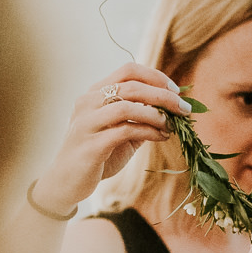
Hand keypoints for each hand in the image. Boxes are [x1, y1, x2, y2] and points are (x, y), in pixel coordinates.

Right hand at [29, 63, 189, 213]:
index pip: (128, 70)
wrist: (67, 182)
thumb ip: (141, 119)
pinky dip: (149, 132)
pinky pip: (125, 131)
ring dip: (157, 114)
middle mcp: (88, 102)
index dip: (155, 76)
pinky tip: (162, 137)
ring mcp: (87, 122)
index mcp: (95, 93)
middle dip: (163, 96)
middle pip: (131, 86)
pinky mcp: (91, 144)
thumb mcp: (121, 133)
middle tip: (185, 108)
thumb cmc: (97, 156)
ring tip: (172, 125)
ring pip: (127, 106)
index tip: (176, 90)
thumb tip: (173, 111)